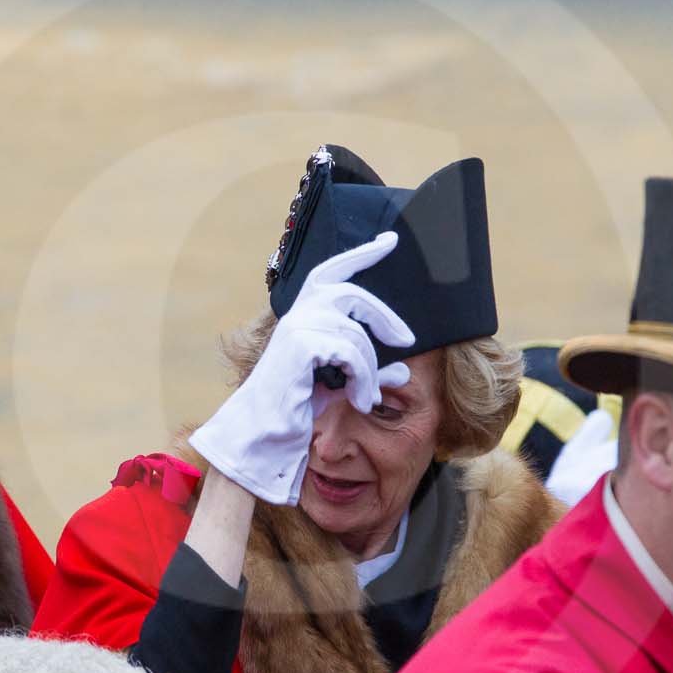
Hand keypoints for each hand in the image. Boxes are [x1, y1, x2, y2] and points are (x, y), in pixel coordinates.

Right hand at [190, 231, 414, 502]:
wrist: (265, 431)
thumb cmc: (297, 406)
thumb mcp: (340, 384)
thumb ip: (369, 372)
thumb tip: (405, 371)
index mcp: (304, 313)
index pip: (334, 271)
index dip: (362, 254)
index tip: (389, 240)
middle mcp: (299, 312)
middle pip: (354, 295)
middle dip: (385, 316)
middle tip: (407, 340)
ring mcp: (298, 326)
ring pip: (357, 335)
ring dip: (370, 370)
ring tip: (368, 399)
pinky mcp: (302, 345)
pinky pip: (351, 354)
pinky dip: (363, 380)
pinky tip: (360, 401)